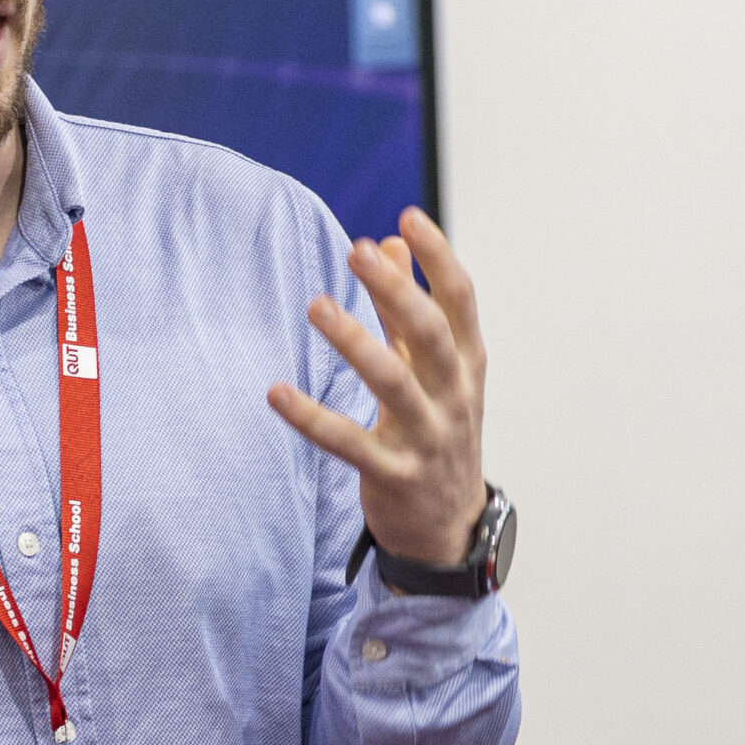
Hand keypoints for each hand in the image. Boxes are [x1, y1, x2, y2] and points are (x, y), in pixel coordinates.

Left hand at [267, 207, 486, 568]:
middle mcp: (454, 398)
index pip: (461, 302)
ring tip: (317, 306)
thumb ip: (407, 309)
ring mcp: (426, 439)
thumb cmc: (439, 433)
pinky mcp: (393, 475)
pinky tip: (276, 393)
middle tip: (357, 252)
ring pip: (394, 384)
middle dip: (397, 291)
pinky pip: (348, 443)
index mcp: (468, 365)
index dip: (438, 258)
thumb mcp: (434, 371)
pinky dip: (311, 418)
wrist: (449, 527)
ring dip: (354, 342)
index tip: (408, 217)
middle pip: (432, 335)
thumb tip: (390, 241)